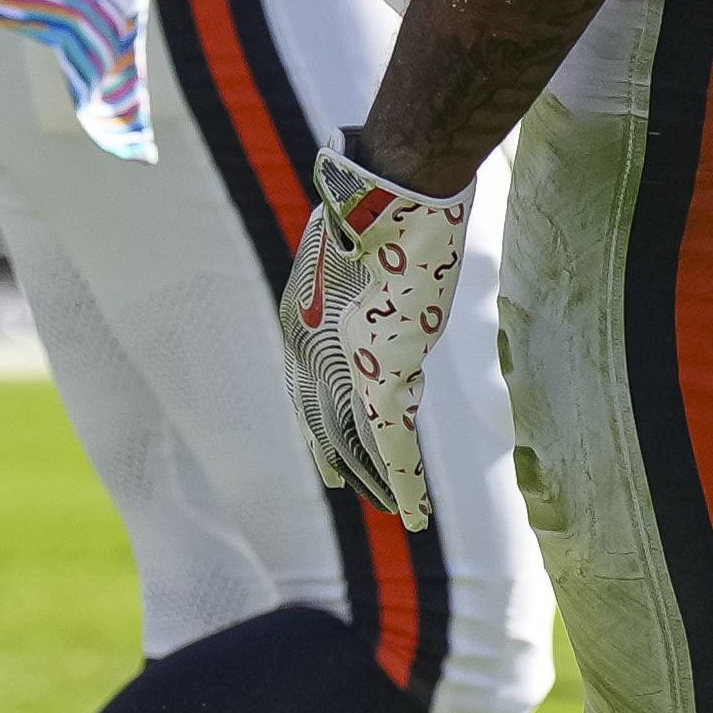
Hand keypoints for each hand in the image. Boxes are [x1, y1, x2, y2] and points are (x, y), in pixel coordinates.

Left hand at [278, 133, 481, 529]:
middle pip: (325, 420)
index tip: (325, 442)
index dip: (316, 419)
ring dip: (378, 477)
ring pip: (360, 438)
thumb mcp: (347, 239)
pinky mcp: (385, 375)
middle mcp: (312, 349)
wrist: (390, 199)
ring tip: (396, 512)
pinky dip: (404, 480)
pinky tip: (413, 514)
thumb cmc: (374, 204)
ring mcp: (347, 363)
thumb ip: (358, 273)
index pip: (306, 386)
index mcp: (299, 320)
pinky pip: (394, 443)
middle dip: (337, 456)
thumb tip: (379, 278)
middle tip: (346, 489)